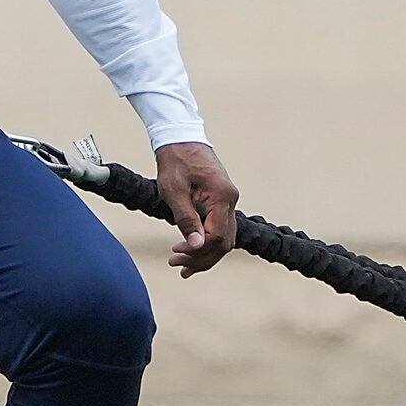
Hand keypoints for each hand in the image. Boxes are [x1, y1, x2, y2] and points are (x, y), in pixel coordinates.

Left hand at [155, 142, 238, 278]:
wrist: (180, 139)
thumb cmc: (175, 161)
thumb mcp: (174, 191)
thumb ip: (186, 220)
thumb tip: (196, 246)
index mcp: (222, 196)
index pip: (217, 236)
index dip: (199, 251)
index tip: (177, 256)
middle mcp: (231, 199)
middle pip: (224, 241)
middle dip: (202, 258)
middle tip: (178, 266)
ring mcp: (229, 200)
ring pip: (224, 237)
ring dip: (205, 253)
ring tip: (182, 264)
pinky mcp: (222, 200)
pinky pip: (220, 227)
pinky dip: (208, 242)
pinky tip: (192, 250)